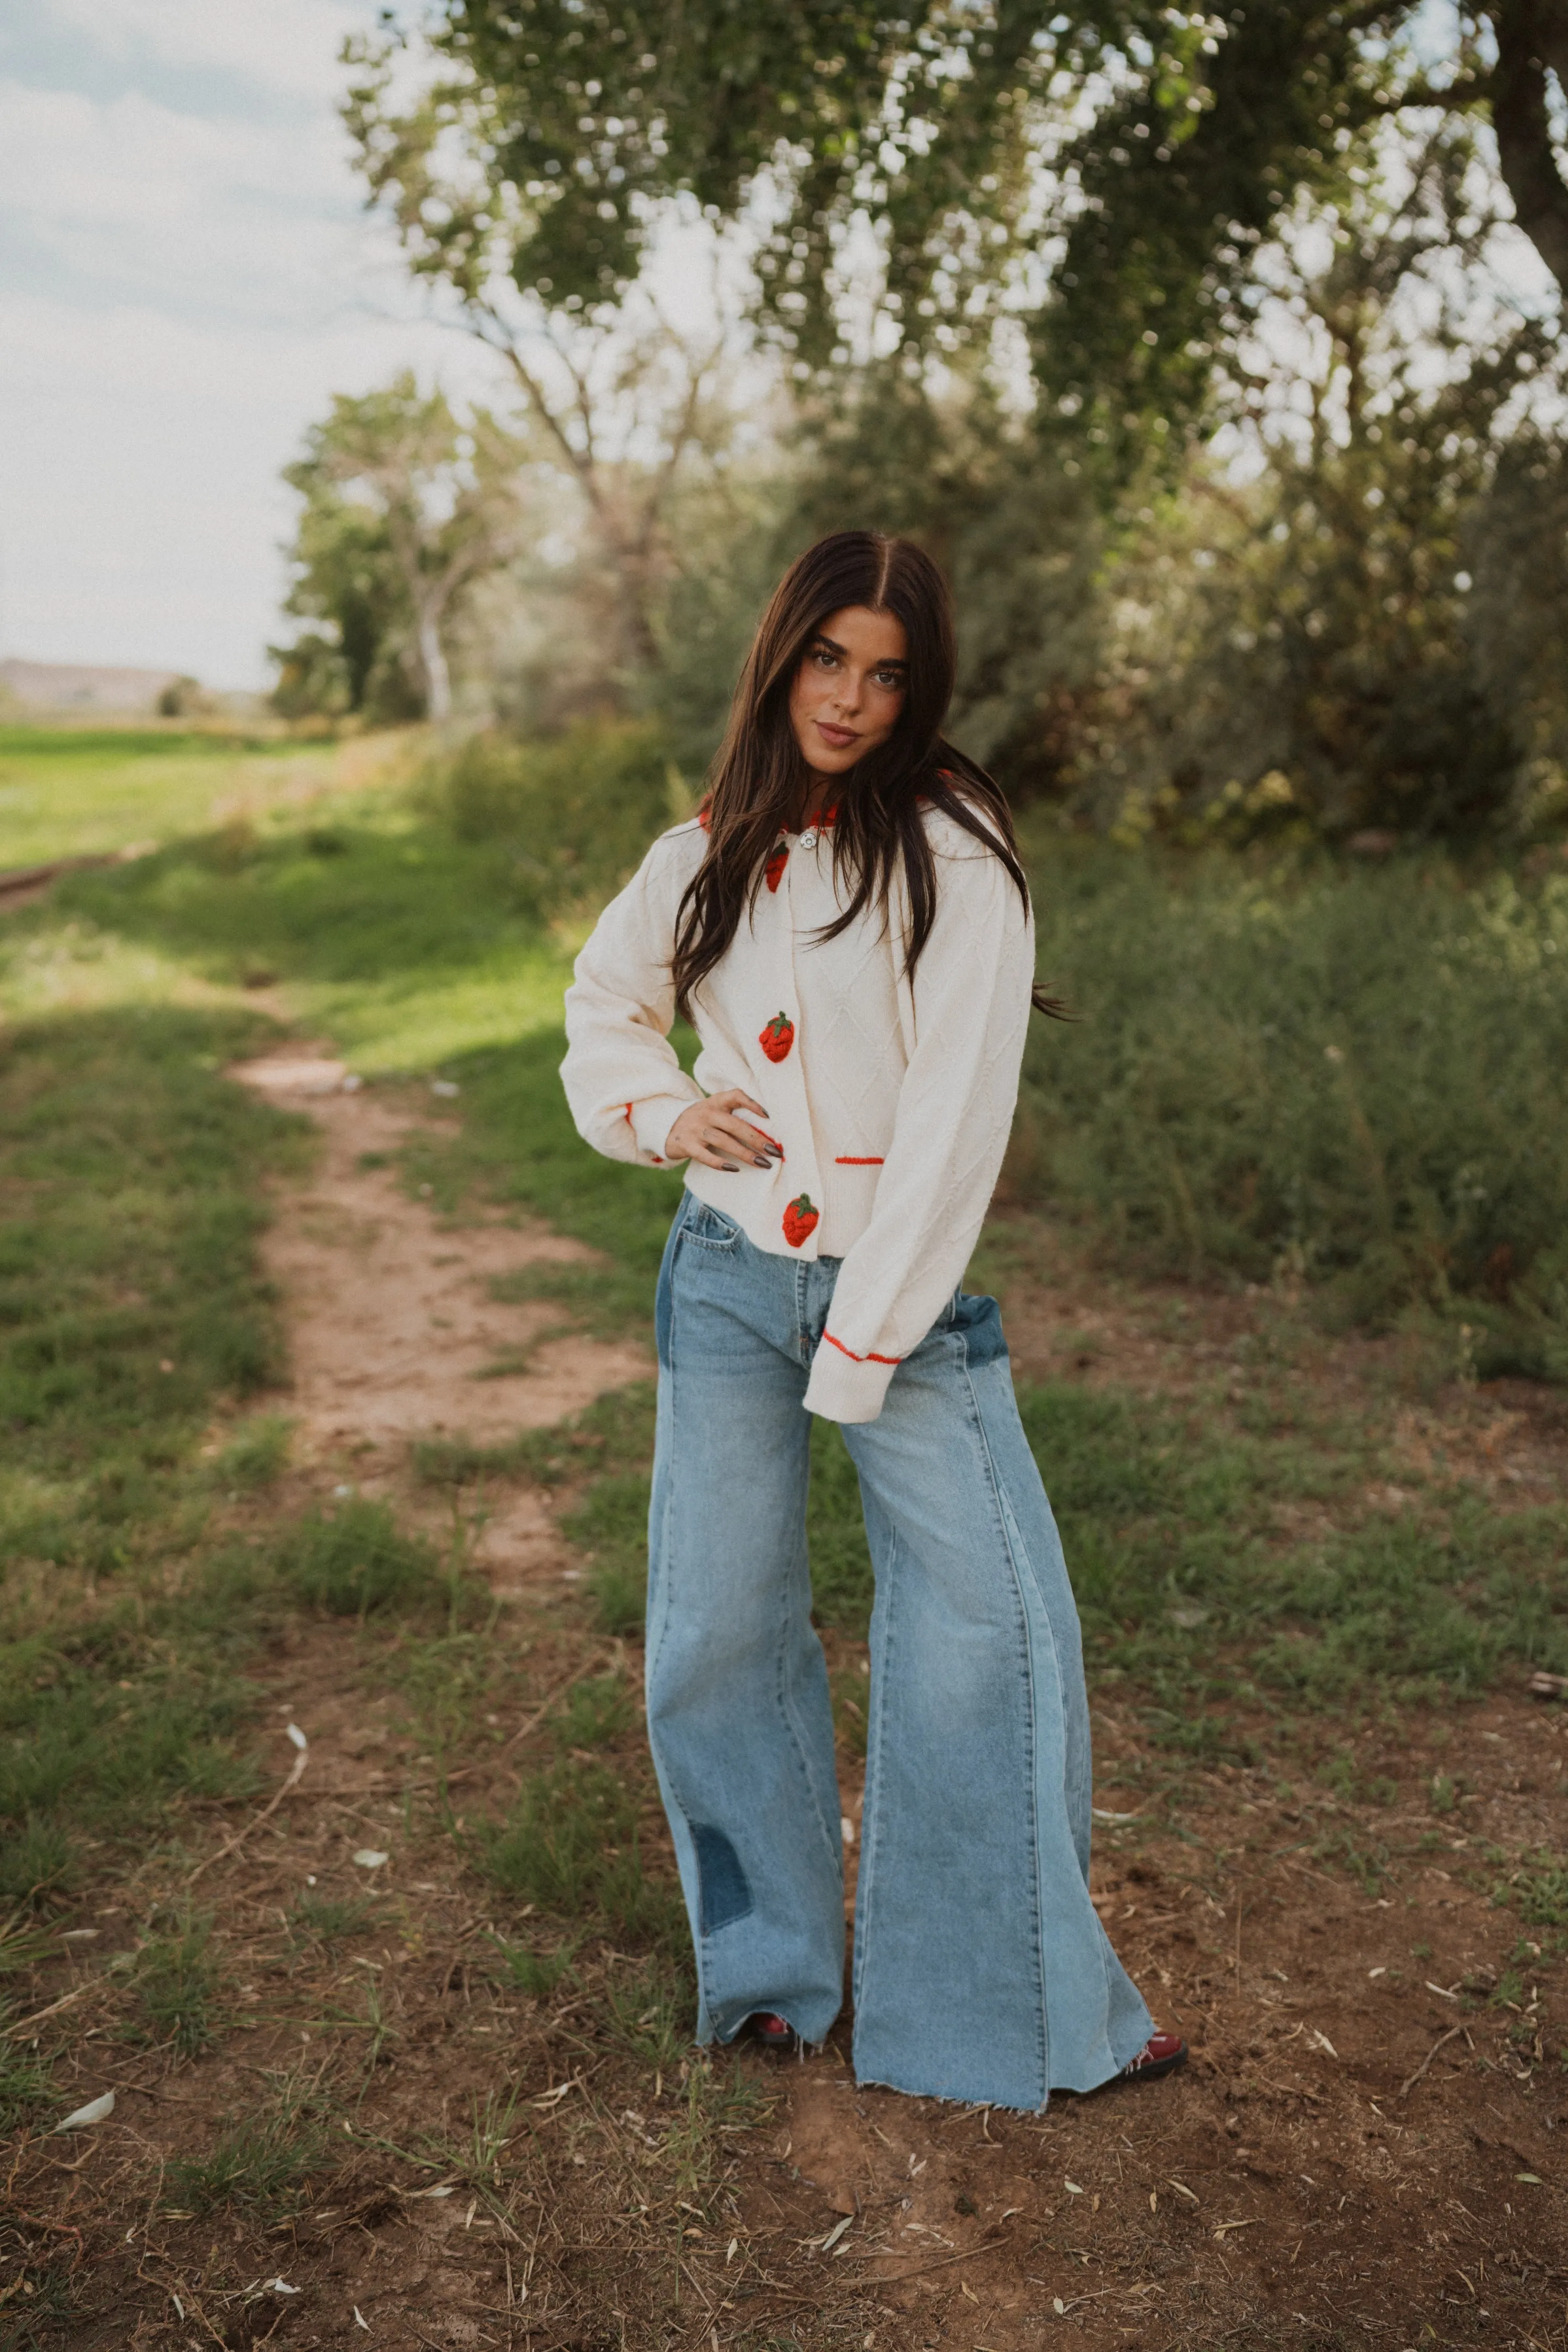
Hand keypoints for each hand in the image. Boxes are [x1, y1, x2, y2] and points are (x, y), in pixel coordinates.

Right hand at [665, 1090, 783, 1172]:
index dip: (752, 1104)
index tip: (768, 1116)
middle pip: (734, 1125)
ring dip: (745, 1154)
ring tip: (762, 1163)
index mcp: (715, 1102)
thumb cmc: (702, 1120)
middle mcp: (706, 1113)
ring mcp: (695, 1129)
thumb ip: (734, 1116)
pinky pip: (705, 1155)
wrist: (667, 1126)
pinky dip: (720, 1163)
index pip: (735, 1095)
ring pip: (723, 1141)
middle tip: (774, 1151)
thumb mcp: (714, 1110)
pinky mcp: (686, 1145)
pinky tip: (735, 1169)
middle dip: (756, 1139)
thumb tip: (766, 1135)